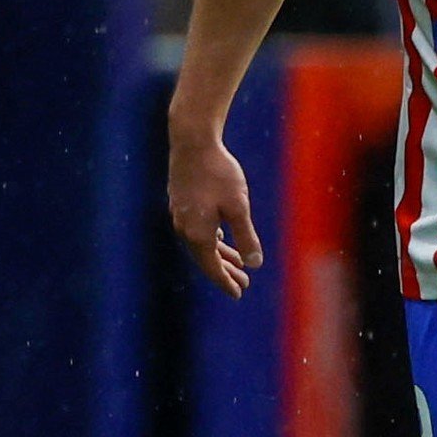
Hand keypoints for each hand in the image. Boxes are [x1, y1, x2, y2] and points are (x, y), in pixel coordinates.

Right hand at [167, 131, 264, 298]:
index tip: (239, 293)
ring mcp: (181, 215)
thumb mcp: (238, 206)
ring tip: (237, 264)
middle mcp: (185, 229)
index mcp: (198, 234)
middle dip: (226, 271)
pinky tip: (220, 238)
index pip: (212, 267)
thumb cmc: (219, 173)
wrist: (192, 143)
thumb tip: (255, 264)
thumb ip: (246, 236)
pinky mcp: (181, 203)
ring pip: (202, 243)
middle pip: (206, 258)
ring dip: (220, 254)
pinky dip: (211, 239)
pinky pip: (198, 230)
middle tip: (244, 284)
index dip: (226, 281)